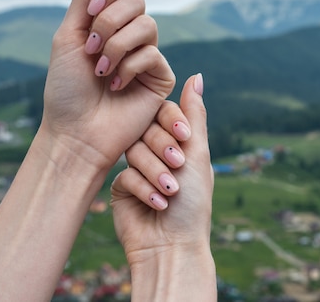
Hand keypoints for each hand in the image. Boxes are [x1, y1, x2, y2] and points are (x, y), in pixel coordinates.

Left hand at [40, 0, 174, 171]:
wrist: (75, 131)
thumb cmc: (67, 88)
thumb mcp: (68, 36)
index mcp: (109, 20)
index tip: (89, 13)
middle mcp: (131, 34)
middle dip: (108, 22)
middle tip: (91, 49)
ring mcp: (148, 55)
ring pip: (147, 25)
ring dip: (116, 47)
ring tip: (102, 71)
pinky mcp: (161, 77)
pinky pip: (152, 54)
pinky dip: (129, 67)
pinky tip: (117, 85)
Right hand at [111, 73, 213, 262]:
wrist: (172, 246)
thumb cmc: (193, 202)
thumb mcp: (198, 153)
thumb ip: (193, 114)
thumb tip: (196, 74)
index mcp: (178, 142)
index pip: (166, 114)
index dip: (172, 124)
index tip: (184, 142)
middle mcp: (157, 152)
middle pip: (147, 131)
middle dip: (163, 153)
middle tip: (177, 169)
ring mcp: (138, 169)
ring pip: (134, 151)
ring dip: (154, 173)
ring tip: (169, 193)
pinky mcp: (121, 187)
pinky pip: (124, 174)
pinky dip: (141, 188)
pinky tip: (155, 204)